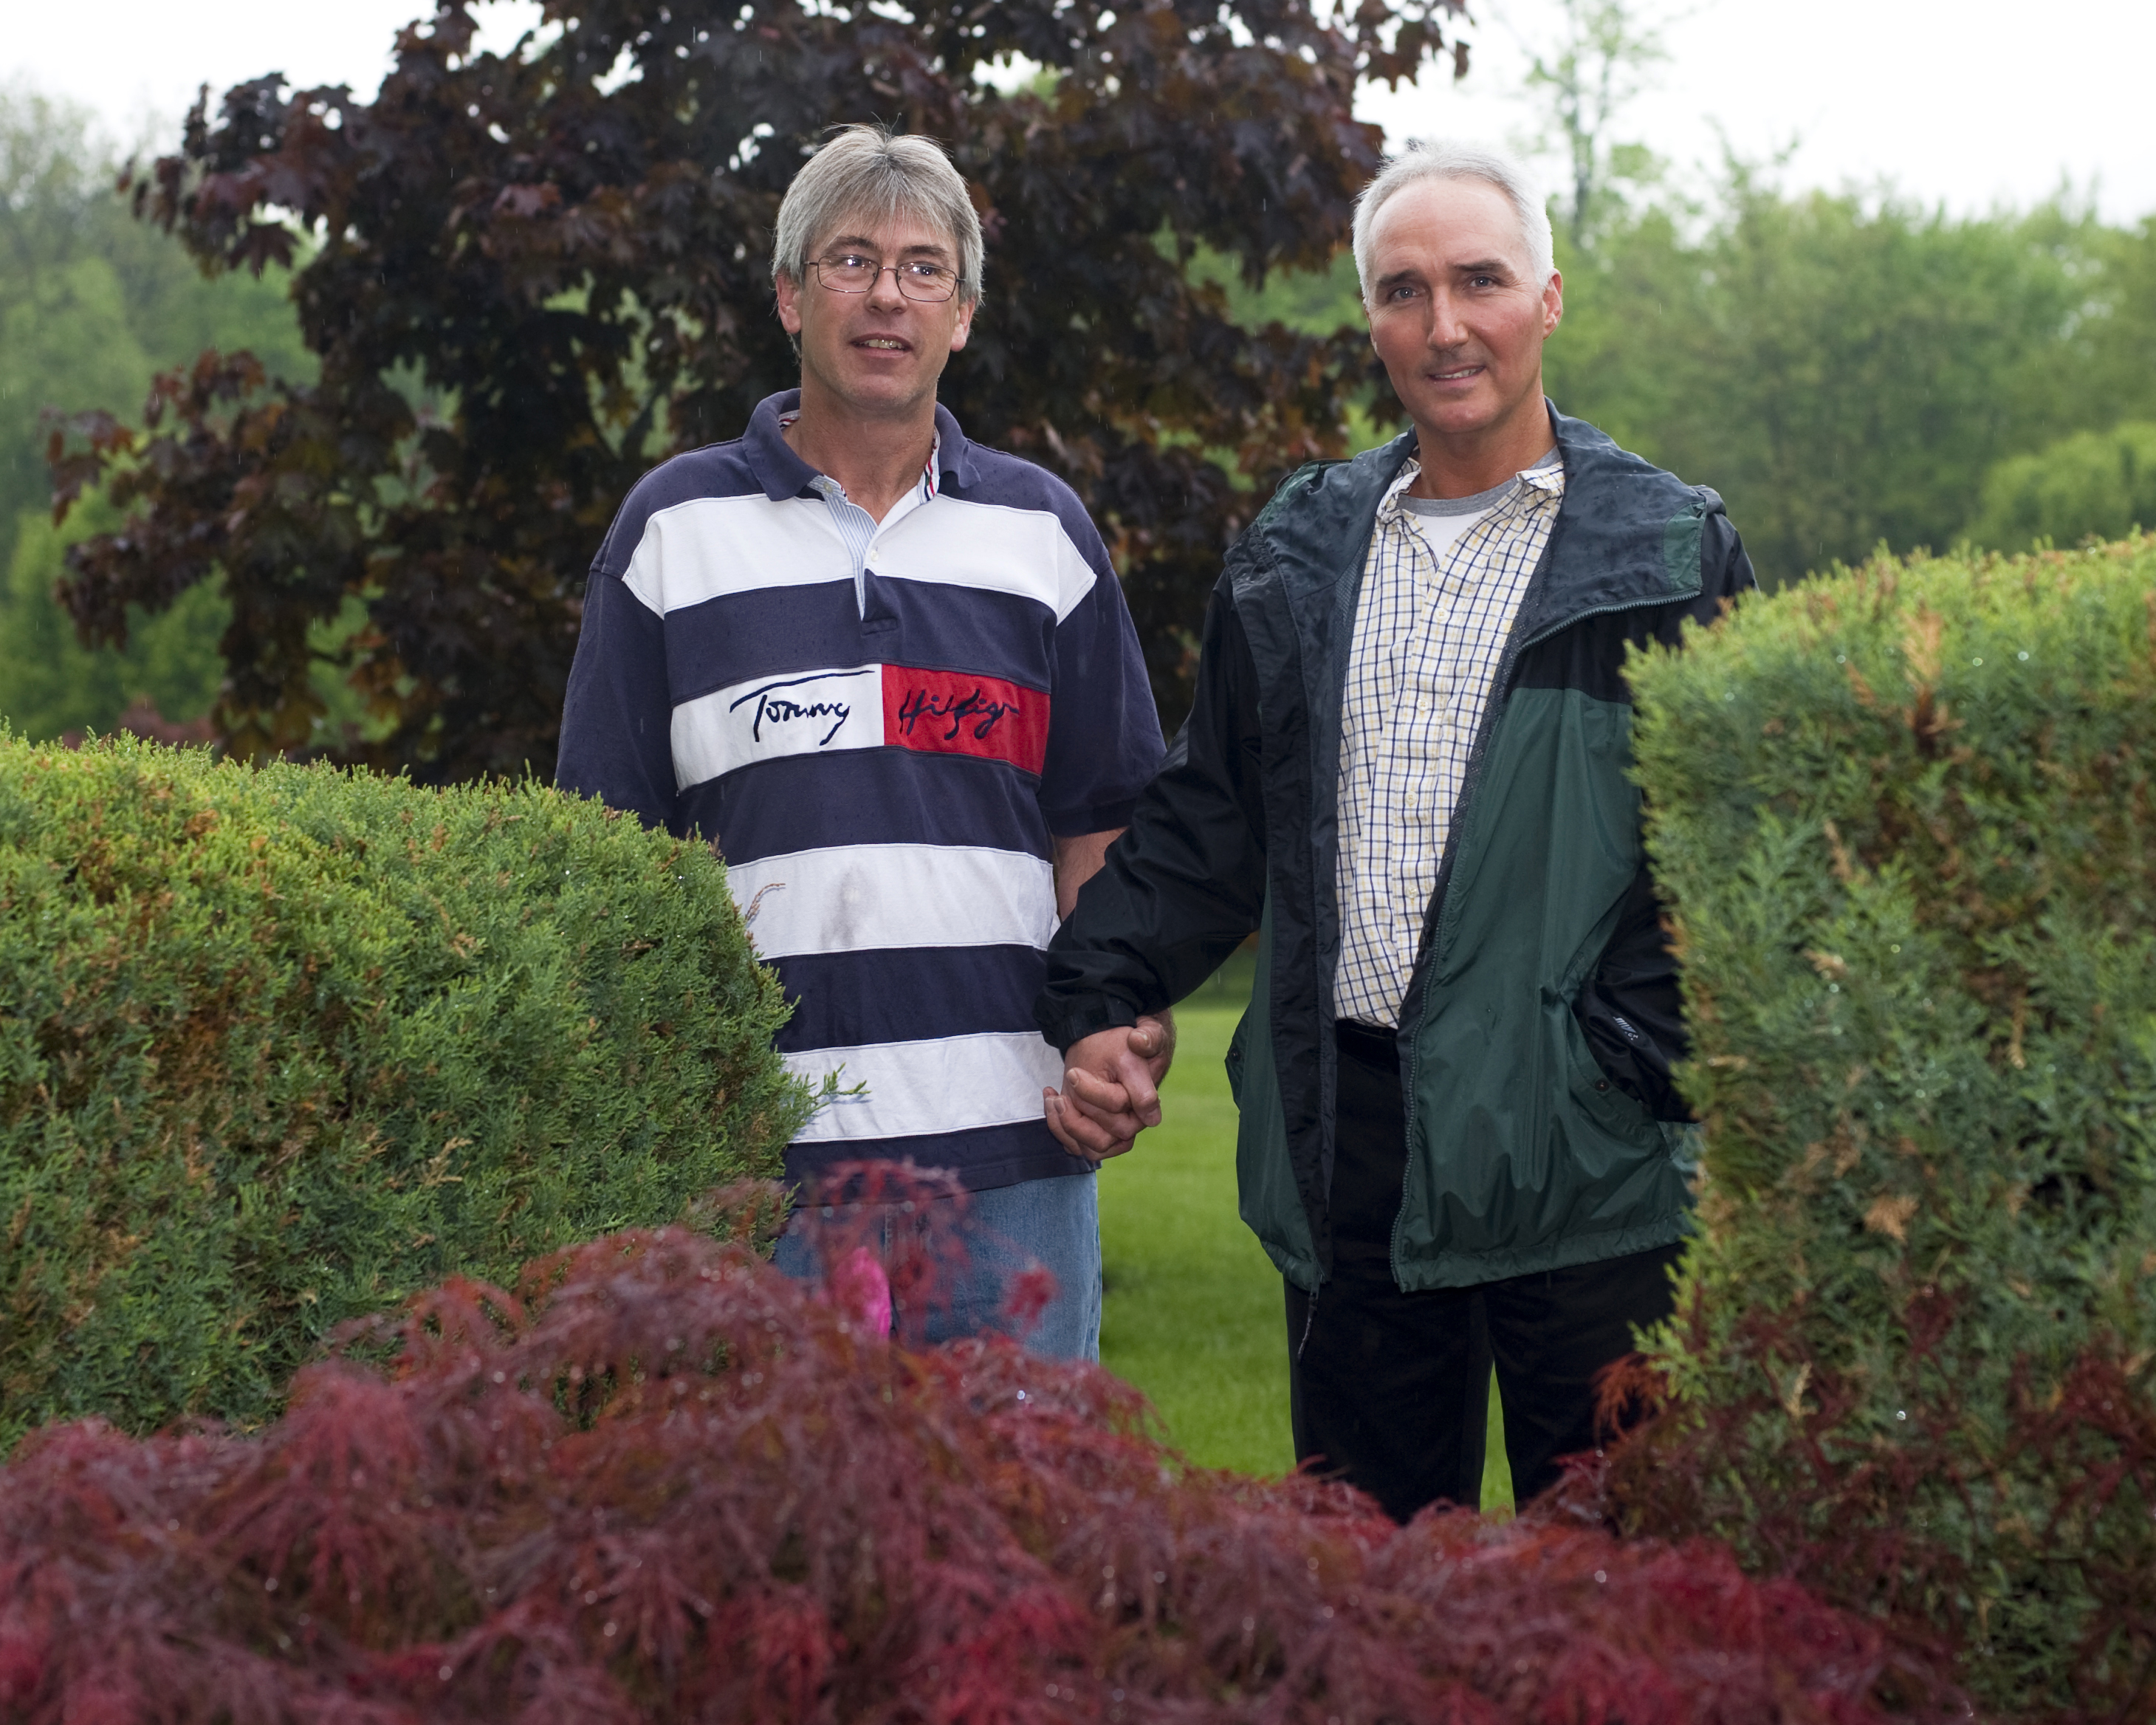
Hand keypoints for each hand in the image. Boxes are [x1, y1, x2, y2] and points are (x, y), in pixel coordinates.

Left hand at [1043, 1013, 1174, 1161]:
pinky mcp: (1094, 1135)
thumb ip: (1148, 1039)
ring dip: (1065, 1125)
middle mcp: (1131, 1125)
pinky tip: (1052, 1099)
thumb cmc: (1123, 1046)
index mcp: (1144, 1103)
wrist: (1109, 1051)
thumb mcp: (1135, 1038)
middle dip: (1077, 1113)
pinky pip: (1075, 1145)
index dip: (1092, 1092)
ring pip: (1089, 1149)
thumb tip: (1138, 1041)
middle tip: (1063, 1084)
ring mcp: (1113, 1134)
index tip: (1073, 1073)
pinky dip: (1058, 1127)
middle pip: (1103, 1138)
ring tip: (1054, 1099)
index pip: (1117, 1107)